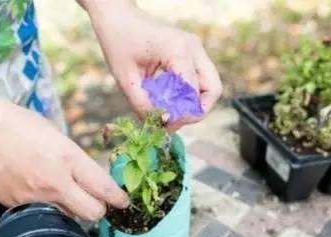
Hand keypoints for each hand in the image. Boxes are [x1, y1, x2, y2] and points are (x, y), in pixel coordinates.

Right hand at [0, 99, 128, 220]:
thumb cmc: (10, 121)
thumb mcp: (50, 131)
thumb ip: (70, 156)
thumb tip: (84, 173)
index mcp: (67, 158)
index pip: (104, 189)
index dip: (119, 198)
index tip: (123, 201)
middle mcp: (54, 183)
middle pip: (93, 214)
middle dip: (99, 209)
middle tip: (97, 200)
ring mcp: (33, 198)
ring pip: (68, 217)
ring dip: (73, 209)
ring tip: (65, 192)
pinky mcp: (15, 206)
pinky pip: (42, 212)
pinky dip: (46, 206)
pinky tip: (36, 188)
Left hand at [82, 0, 221, 127]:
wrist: (118, 17)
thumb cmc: (118, 42)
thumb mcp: (125, 78)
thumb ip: (142, 104)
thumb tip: (160, 123)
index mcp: (178, 50)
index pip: (193, 91)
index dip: (183, 114)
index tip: (165, 124)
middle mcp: (193, 48)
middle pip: (212, 90)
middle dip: (196, 111)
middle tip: (173, 122)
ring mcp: (195, 49)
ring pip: (209, 86)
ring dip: (193, 104)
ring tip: (169, 113)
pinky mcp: (191, 53)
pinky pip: (199, 80)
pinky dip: (187, 94)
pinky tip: (167, 100)